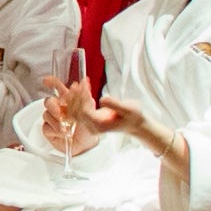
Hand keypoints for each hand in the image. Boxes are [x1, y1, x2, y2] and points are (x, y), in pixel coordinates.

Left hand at [39, 75, 156, 156]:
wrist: (136, 124)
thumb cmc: (134, 117)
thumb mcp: (128, 109)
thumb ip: (114, 104)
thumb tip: (101, 99)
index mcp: (99, 126)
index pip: (84, 111)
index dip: (82, 98)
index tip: (84, 85)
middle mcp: (92, 127)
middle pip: (76, 112)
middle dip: (75, 96)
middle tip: (78, 83)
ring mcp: (90, 124)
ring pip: (75, 111)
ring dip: (74, 97)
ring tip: (78, 83)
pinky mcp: (90, 119)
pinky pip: (79, 109)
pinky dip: (79, 98)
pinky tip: (84, 87)